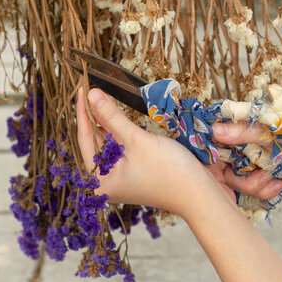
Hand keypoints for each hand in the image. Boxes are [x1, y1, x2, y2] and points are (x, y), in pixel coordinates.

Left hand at [76, 87, 226, 213]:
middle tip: (90, 87)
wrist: (200, 193)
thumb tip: (91, 94)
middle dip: (94, 114)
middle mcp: (106, 181)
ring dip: (107, 120)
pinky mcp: (134, 171)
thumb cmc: (169, 171)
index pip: (85, 138)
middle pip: (95, 140)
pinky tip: (116, 113)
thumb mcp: (136, 139)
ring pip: (108, 142)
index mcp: (99, 181)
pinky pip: (121, 146)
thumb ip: (112, 116)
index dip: (83, 111)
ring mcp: (121, 177)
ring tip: (101, 95)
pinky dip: (119, 129)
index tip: (81, 88)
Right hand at [210, 113, 281, 198]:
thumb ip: (244, 132)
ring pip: (237, 182)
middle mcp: (240, 142)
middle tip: (260, 181)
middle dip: (239, 181)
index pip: (211, 142)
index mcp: (239, 125)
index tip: (219, 176)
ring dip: (255, 187)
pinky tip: (281, 184)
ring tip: (274, 180)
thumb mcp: (274, 130)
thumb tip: (213, 131)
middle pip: (221, 169)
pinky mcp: (262, 173)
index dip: (209, 161)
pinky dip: (265, 191)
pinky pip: (253, 189)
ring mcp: (251, 159)